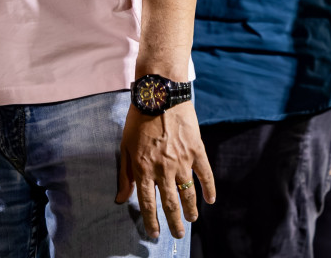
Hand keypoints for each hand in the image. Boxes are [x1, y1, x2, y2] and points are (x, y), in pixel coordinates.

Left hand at [115, 103, 213, 240]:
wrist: (159, 95)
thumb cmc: (138, 120)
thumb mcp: (124, 146)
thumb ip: (124, 174)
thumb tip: (120, 199)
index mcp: (143, 168)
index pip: (148, 203)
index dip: (151, 221)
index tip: (154, 233)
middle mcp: (163, 168)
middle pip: (170, 203)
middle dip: (174, 222)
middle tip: (178, 234)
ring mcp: (182, 161)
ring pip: (189, 193)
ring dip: (191, 210)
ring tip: (192, 220)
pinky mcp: (197, 151)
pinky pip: (205, 175)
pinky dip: (209, 189)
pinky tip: (210, 200)